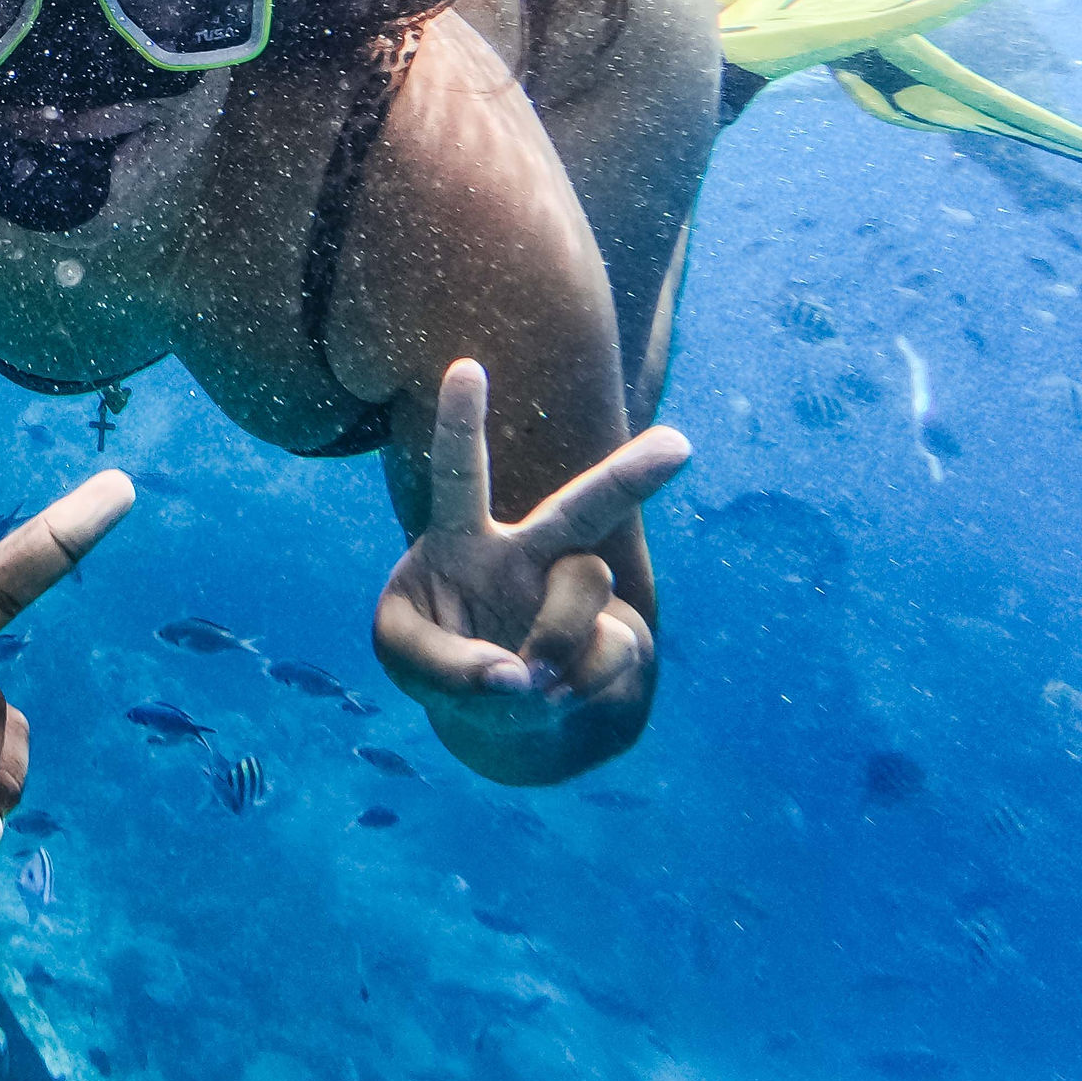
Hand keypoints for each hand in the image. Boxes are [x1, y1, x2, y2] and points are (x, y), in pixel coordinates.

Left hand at [374, 358, 686, 784]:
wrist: (502, 713)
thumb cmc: (439, 658)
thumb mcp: (402, 655)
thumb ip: (438, 664)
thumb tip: (516, 678)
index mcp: (463, 536)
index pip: (460, 473)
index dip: (460, 423)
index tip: (467, 367)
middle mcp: (528, 552)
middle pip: (582, 508)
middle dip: (629, 477)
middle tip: (679, 448)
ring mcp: (575, 595)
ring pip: (586, 593)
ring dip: (553, 642)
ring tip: (525, 679)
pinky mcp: (616, 638)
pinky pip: (606, 658)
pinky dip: (571, 690)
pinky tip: (553, 696)